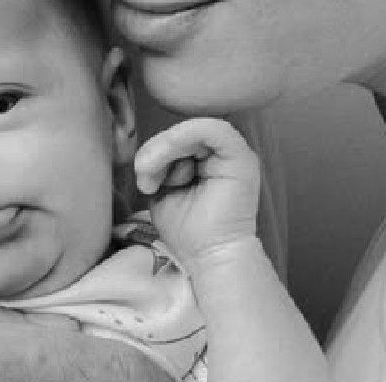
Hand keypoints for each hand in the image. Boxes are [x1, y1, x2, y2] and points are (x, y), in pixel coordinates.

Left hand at [133, 117, 264, 272]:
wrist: (211, 257)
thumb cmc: (188, 232)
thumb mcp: (163, 191)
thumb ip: (157, 167)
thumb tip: (145, 153)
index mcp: (205, 159)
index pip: (175, 137)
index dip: (153, 152)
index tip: (143, 183)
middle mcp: (220, 152)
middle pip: (181, 131)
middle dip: (155, 152)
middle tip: (145, 182)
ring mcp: (233, 152)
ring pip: (191, 128)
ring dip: (164, 150)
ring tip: (154, 180)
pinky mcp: (241, 156)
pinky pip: (210, 130)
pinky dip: (182, 142)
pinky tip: (172, 172)